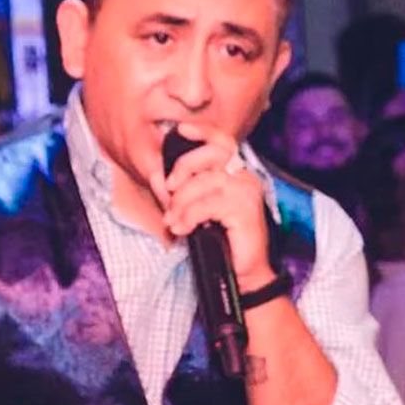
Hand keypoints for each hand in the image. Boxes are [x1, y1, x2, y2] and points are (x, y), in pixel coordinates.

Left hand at [153, 123, 273, 291]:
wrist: (242, 274)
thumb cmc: (220, 241)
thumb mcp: (194, 212)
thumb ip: (178, 193)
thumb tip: (157, 176)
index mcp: (236, 173)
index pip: (222, 142)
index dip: (203, 132)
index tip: (181, 129)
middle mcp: (245, 178)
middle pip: (210, 156)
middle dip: (182, 170)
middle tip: (169, 191)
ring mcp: (247, 192)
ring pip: (203, 183)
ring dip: (181, 204)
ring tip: (174, 223)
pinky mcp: (245, 209)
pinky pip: (206, 205)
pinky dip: (189, 217)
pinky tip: (184, 230)